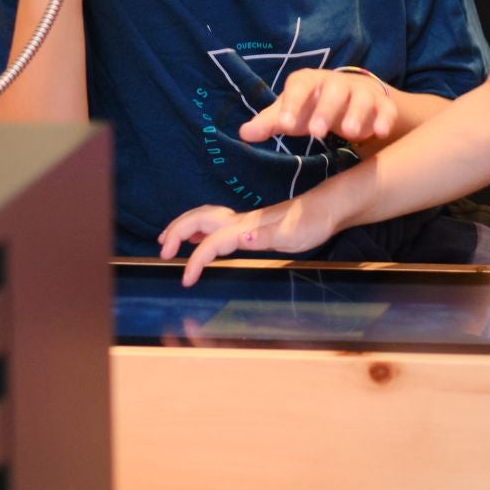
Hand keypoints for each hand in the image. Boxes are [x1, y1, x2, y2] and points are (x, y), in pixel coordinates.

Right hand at [157, 199, 337, 285]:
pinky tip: (199, 238)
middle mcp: (240, 221)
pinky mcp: (250, 224)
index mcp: (245, 227)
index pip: (211, 242)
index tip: (185, 280)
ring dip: (183, 227)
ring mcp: (244, 221)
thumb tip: (240, 239)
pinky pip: (216, 224)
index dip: (195, 261)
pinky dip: (199, 230)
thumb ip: (264, 236)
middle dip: (176, 231)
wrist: (327, 209)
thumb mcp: (291, 234)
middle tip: (162, 252)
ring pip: (204, 218)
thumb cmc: (311, 223)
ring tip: (169, 240)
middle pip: (198, 218)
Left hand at [239, 68, 398, 144]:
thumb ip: (270, 123)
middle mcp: (336, 83)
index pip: (299, 86)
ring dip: (356, 114)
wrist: (349, 97)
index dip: (291, 104)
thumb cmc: (312, 107)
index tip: (283, 124)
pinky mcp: (381, 104)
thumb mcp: (291, 114)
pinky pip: (385, 109)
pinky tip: (380, 133)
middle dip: (325, 110)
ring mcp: (361, 92)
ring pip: (361, 98)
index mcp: (310, 82)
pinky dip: (384, 119)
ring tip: (350, 133)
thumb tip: (244, 133)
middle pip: (333, 90)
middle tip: (316, 133)